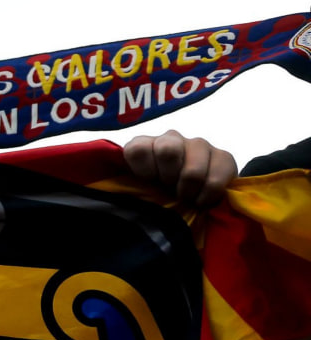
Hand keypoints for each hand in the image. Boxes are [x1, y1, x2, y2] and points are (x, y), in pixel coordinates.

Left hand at [122, 130, 236, 207]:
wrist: (193, 200)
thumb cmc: (156, 195)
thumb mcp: (137, 191)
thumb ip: (127, 187)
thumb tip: (116, 194)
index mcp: (143, 145)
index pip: (138, 149)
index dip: (143, 171)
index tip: (148, 184)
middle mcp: (170, 138)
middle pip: (167, 150)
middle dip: (168, 179)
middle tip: (169, 191)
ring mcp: (198, 144)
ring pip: (193, 170)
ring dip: (188, 191)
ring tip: (187, 199)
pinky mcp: (223, 156)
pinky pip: (215, 179)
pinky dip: (207, 196)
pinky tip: (202, 200)